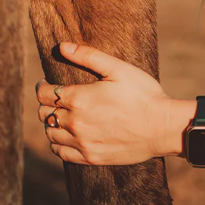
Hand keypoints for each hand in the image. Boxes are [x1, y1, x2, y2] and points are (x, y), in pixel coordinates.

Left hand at [37, 42, 176, 164]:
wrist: (162, 127)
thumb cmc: (144, 94)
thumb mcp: (118, 69)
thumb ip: (88, 56)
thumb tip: (62, 47)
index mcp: (78, 98)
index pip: (43, 94)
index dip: (42, 87)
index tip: (46, 84)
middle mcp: (75, 122)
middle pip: (44, 114)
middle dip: (46, 104)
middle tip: (56, 100)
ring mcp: (82, 142)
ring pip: (50, 134)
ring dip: (51, 124)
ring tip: (61, 118)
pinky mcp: (91, 157)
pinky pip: (61, 153)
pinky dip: (58, 144)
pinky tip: (65, 137)